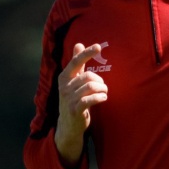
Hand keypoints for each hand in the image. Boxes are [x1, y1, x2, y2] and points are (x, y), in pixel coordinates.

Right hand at [54, 43, 108, 165]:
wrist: (68, 125)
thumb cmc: (73, 99)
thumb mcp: (72, 81)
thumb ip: (76, 64)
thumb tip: (78, 44)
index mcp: (64, 77)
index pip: (75, 62)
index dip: (86, 53)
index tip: (98, 46)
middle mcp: (64, 86)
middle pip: (88, 76)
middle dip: (100, 81)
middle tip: (102, 87)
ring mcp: (69, 99)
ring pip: (91, 87)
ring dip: (102, 89)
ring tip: (103, 93)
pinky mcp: (75, 110)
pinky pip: (90, 99)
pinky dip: (100, 97)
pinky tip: (103, 98)